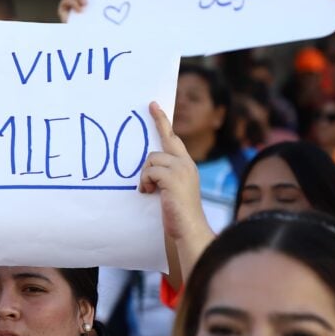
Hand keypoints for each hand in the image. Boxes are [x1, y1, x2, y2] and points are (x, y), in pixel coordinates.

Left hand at [139, 103, 209, 241]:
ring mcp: (182, 169)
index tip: (154, 107)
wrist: (189, 230)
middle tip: (151, 105)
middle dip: (160, 121)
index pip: (174, 140)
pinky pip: (149, 171)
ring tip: (150, 190)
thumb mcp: (170, 191)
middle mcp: (187, 163)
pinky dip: (145, 182)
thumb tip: (147, 169)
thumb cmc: (177, 215)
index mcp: (186, 166)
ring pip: (152, 159)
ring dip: (145, 175)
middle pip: (168, 138)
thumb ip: (163, 177)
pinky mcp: (174, 177)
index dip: (164, 122)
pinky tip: (150, 193)